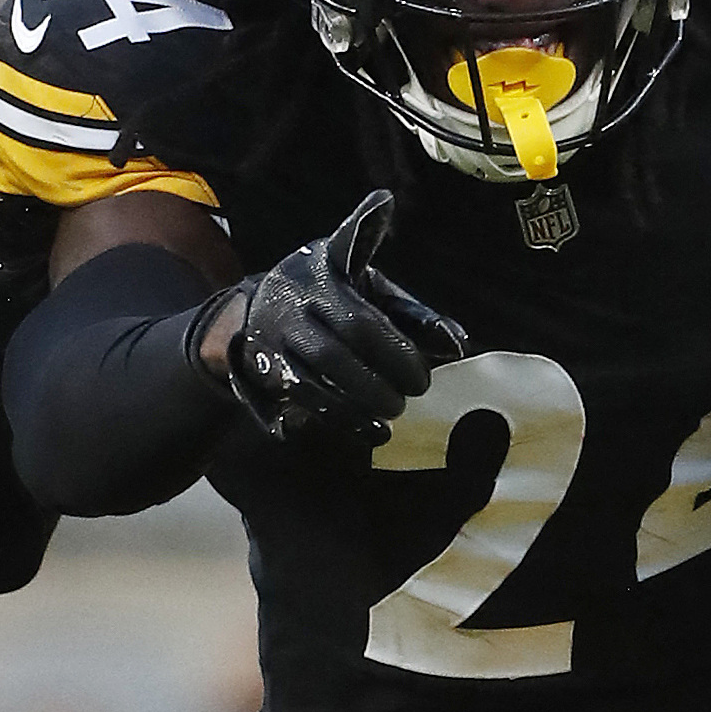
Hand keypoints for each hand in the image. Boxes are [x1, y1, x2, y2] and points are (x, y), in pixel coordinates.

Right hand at [204, 192, 467, 443]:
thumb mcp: (372, 289)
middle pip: (333, 354)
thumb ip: (414, 316)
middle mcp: (290, 309)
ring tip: (389, 421)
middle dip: (375, 382)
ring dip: (352, 409)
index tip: (424, 376)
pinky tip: (366, 432)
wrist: (252, 306)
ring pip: (307, 383)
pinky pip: (294, 403)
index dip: (394, 350)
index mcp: (322, 279)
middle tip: (411, 397)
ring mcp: (270, 343)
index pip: (360, 319)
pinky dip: (333, 420)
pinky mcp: (259, 372)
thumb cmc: (332, 295)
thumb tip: (458, 344)